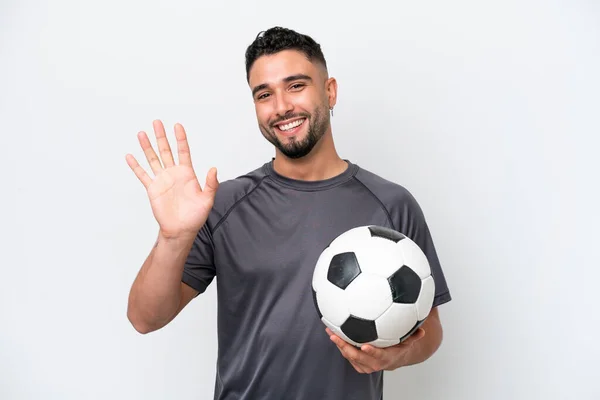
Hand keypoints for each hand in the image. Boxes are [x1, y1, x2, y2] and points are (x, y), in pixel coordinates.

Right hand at [126, 120, 218, 238]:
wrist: (181, 230)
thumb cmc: (196, 216)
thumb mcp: (207, 200)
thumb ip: (211, 184)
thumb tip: (213, 169)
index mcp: (187, 174)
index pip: (183, 151)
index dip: (180, 139)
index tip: (177, 126)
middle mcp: (173, 174)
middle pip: (166, 151)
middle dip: (161, 136)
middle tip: (156, 122)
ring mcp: (162, 180)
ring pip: (153, 159)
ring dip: (147, 147)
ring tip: (142, 133)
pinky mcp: (153, 189)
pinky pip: (143, 175)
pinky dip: (136, 166)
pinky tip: (130, 156)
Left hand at [326, 327, 424, 373]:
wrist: (392, 359)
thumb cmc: (399, 347)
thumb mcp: (407, 341)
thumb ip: (414, 336)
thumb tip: (422, 329)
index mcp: (385, 358)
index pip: (378, 356)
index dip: (371, 352)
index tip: (365, 346)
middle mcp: (373, 363)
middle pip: (357, 357)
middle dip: (345, 346)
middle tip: (336, 335)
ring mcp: (363, 364)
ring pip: (349, 355)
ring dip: (338, 344)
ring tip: (330, 331)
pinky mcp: (357, 362)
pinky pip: (346, 354)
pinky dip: (339, 344)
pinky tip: (333, 332)